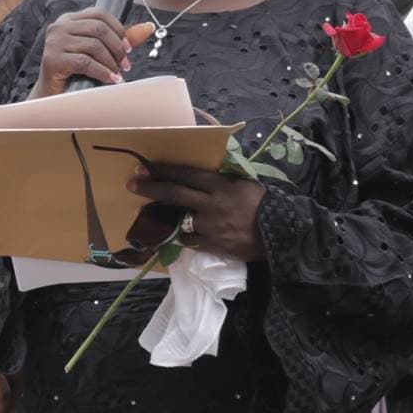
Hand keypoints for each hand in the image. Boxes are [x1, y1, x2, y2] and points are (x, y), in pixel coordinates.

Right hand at [33, 8, 154, 96]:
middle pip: (98, 28)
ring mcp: (53, 42)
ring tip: (118, 74)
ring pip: (93, 45)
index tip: (129, 48)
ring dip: (111, 62)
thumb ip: (121, 39)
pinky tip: (111, 80)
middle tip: (126, 64)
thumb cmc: (78, 73)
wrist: (55, 97)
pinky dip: (102, 72)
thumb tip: (148, 27)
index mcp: (69, 20)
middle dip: (117, 47)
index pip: (99, 14)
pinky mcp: (52, 59)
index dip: (118, 29)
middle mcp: (59, 27)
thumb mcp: (100, 53)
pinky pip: (85, 62)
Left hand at [126, 163, 266, 261]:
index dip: (163, 170)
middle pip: (175, 194)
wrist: (280, 234)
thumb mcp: (244, 184)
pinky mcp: (212, 245)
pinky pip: (189, 240)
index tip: (145, 166)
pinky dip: (183, 235)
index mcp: (221, 185)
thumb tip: (200, 177)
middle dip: (151, 188)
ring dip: (162, 216)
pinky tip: (177, 232)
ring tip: (149, 213)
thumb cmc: (264, 204)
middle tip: (132, 184)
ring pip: (177, 220)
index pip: (186, 174)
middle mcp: (211, 205)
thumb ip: (221, 181)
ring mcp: (210, 227)